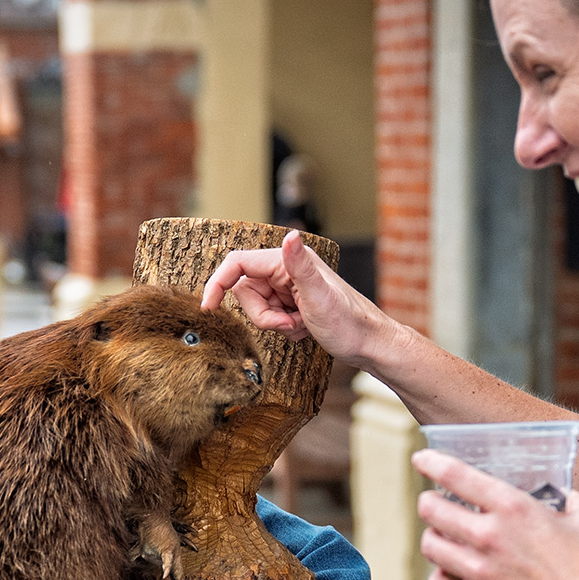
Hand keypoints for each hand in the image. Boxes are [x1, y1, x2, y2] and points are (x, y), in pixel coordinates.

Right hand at [201, 231, 391, 366]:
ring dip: (275, 323)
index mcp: (288, 261)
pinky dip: (284, 328)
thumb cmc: (349, 321)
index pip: (238, 264)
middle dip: (262, 314)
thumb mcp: (319, 295)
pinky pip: (271, 316)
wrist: (369, 344)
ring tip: (301, 326)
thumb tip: (291, 235)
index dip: (218, 282)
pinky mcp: (292, 303)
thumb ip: (300, 265)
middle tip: (288, 324)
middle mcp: (287, 269)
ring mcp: (289, 287)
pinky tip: (305, 329)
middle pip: (246, 290)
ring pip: (258, 306)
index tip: (208, 307)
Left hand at [413, 449, 578, 579]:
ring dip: (433, 539)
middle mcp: (489, 535)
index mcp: (512, 507)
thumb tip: (560, 497)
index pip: (455, 475)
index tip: (422, 459)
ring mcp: (480, 570)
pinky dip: (439, 579)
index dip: (431, 463)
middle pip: (431, 510)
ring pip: (430, 547)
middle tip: (434, 504)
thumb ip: (568, 499)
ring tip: (443, 539)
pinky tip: (447, 575)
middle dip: (429, 503)